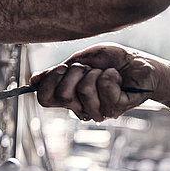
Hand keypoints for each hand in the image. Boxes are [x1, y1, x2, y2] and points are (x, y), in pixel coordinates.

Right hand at [29, 43, 158, 121]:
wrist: (136, 61)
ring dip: (94, 73)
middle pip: (62, 95)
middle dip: (74, 73)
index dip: (50, 81)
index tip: (62, 68)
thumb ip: (56, 72)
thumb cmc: (109, 61)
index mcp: (68, 96)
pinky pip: (104, 89)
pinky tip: (117, 77)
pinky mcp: (116, 108)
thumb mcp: (77, 61)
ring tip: (105, 73)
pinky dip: (110, 75)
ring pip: (83, 92)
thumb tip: (33, 80)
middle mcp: (80, 107)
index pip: (45, 99)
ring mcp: (98, 110)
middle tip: (88, 69)